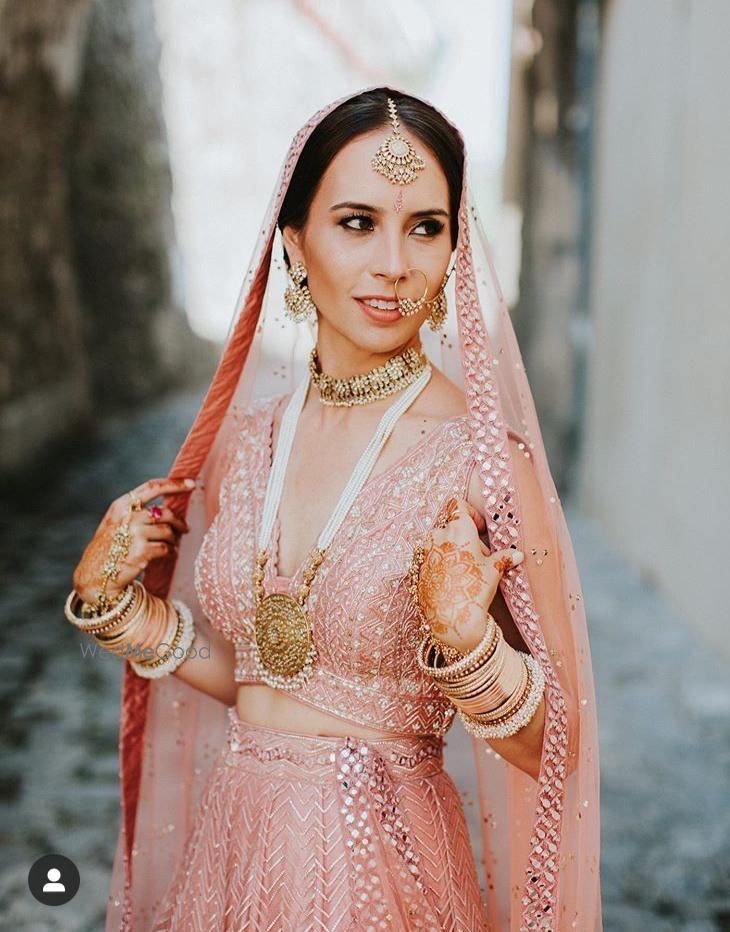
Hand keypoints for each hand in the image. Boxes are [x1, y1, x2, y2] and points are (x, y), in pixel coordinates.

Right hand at [72, 477, 194, 605]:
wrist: (94, 576)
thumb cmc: (109, 548)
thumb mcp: (116, 522)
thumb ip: (137, 511)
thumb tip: (167, 508)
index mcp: (121, 506)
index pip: (152, 487)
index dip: (174, 484)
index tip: (191, 483)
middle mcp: (127, 517)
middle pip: (165, 512)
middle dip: (179, 521)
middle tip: (184, 529)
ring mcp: (134, 534)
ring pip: (168, 531)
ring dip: (174, 539)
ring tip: (171, 544)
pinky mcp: (141, 552)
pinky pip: (166, 548)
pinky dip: (170, 551)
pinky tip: (167, 554)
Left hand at [416, 496, 523, 653]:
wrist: (450, 618)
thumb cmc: (472, 589)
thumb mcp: (493, 571)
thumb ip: (504, 557)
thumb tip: (517, 554)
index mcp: (457, 528)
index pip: (459, 505)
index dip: (472, 514)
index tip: (481, 528)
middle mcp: (438, 535)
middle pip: (452, 525)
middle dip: (467, 537)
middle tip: (481, 556)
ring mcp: (426, 550)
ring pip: (442, 541)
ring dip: (455, 549)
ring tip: (469, 569)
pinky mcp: (419, 566)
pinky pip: (433, 556)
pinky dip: (444, 562)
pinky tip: (454, 578)